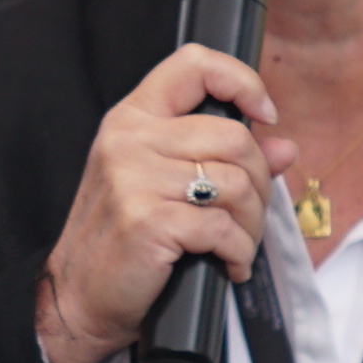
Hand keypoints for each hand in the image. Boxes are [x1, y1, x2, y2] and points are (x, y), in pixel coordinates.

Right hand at [35, 43, 298, 362]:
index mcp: (132, 119)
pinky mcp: (147, 221)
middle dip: (259, 182)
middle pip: (234, 137)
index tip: (263, 115)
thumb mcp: (161, 184)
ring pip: (236, 184)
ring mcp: (135, 179)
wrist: (78, 297)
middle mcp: (129, 140)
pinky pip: (223, 228)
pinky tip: (229, 265)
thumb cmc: (120, 239)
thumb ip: (221, 158)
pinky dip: (238, 252)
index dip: (241, 81)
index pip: (193, 65)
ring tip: (239, 245)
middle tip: (250, 214)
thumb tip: (284, 148)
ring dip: (252, 225)